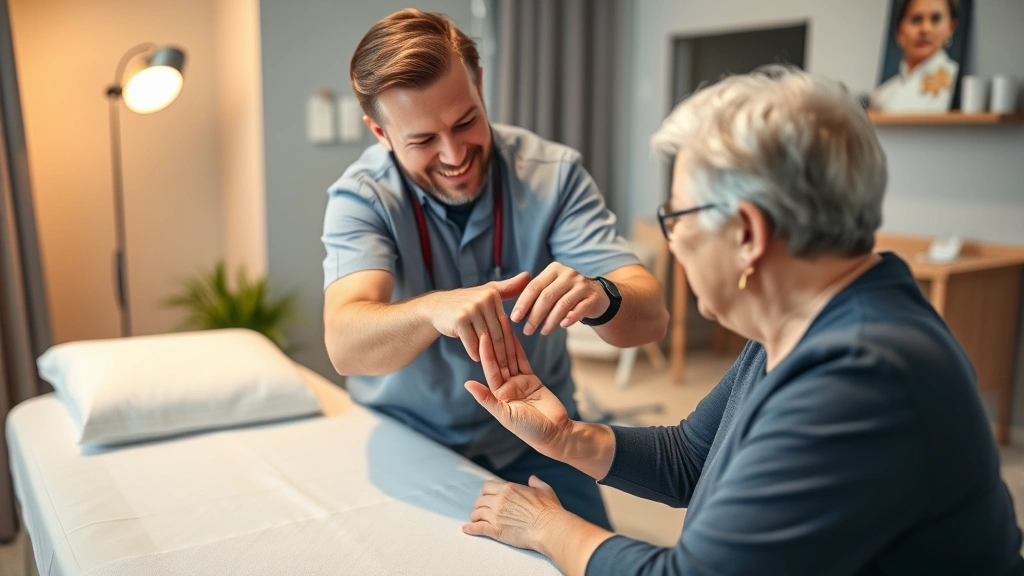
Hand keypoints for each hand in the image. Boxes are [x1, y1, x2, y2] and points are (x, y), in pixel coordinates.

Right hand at [427, 272, 529, 377]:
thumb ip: (508, 287)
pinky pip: (471, 342)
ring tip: (493, 366)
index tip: (513, 357)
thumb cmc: (466, 302)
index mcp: (493, 294)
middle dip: (501, 352)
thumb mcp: (487, 292)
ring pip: (486, 339)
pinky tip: (477, 358)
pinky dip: (474, 352)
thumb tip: (527, 275)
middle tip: (506, 368)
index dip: (509, 342)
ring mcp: (471, 308)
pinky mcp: (460, 319)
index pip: (505, 324)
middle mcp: (483, 299)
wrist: (437, 307)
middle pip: (497, 332)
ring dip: (489, 355)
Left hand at [462, 476, 570, 552]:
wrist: (549, 528)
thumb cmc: (549, 510)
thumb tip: (532, 478)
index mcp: (509, 489)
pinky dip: (471, 528)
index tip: (488, 497)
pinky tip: (466, 529)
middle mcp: (499, 500)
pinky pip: (478, 528)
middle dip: (480, 504)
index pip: (488, 486)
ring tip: (476, 519)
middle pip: (480, 500)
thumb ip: (536, 483)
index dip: (486, 492)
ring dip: (475, 516)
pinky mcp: (496, 530)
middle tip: (482, 509)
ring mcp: (496, 515)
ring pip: (477, 513)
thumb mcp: (545, 490)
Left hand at [464, 331, 573, 459]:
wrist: (555, 433)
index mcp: (497, 394)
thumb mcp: (505, 415)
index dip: (486, 351)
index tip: (482, 334)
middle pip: (499, 359)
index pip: (490, 368)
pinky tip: (513, 335)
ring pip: (511, 357)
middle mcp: (506, 386)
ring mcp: (519, 382)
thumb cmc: (530, 429)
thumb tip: (467, 384)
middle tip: (490, 320)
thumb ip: (487, 398)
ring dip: (506, 340)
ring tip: (501, 321)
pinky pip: (523, 361)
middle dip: (495, 340)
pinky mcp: (532, 379)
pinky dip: (519, 348)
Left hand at [510, 263, 608, 335]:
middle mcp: (568, 274)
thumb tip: (516, 315)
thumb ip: (534, 297)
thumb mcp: (550, 289)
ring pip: (562, 304)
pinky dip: (571, 318)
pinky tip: (563, 326)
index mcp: (553, 270)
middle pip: (547, 296)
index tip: (515, 318)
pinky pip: (580, 309)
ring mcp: (582, 284)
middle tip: (527, 331)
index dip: (523, 303)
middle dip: (534, 315)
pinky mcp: (593, 297)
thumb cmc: (566, 294)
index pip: (534, 286)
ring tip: (543, 332)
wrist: (596, 295)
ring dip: (550, 321)